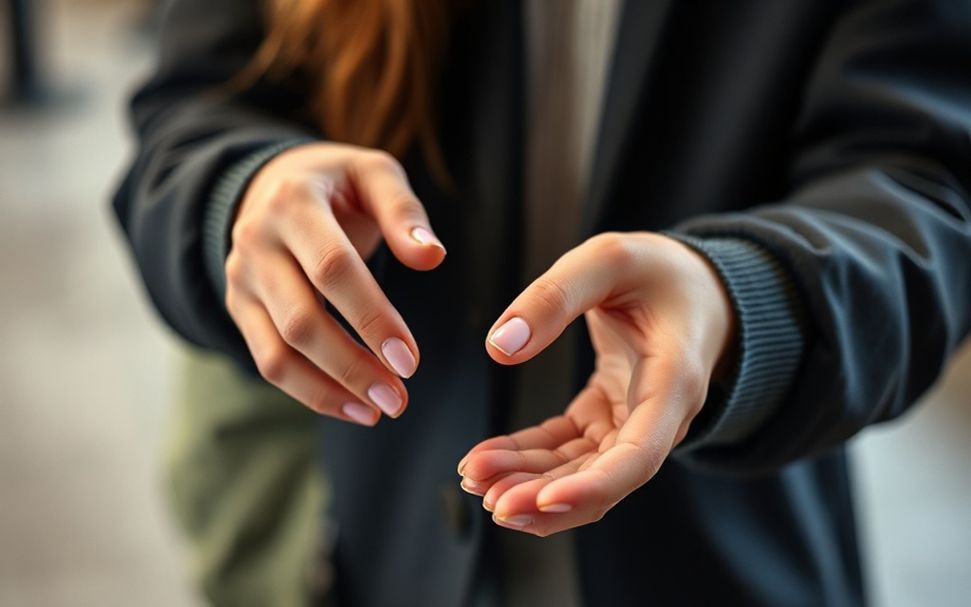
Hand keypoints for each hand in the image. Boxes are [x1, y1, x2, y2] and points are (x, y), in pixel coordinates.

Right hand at [225, 143, 445, 424]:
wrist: (273, 184)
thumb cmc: (339, 184)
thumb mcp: (373, 173)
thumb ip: (403, 211)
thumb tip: (431, 257)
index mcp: (293, 201)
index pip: (332, 268)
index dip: (371, 318)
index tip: (410, 359)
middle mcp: (257, 241)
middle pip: (301, 319)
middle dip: (353, 366)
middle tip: (399, 398)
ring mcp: (242, 278)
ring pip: (278, 351)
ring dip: (330, 389)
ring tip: (380, 409)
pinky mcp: (239, 308)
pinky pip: (268, 361)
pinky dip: (310, 392)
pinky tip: (352, 407)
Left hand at [458, 232, 734, 535]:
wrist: (690, 282)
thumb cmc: (656, 267)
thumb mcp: (609, 258)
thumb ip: (555, 296)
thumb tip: (500, 347)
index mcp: (673, 381)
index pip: (639, 456)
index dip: (592, 487)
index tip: (541, 503)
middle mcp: (658, 416)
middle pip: (604, 478)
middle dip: (545, 498)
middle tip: (486, 499)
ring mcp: (631, 420)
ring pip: (579, 470)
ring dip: (527, 482)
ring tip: (473, 480)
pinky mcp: (606, 415)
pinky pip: (565, 448)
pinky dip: (526, 457)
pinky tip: (485, 460)